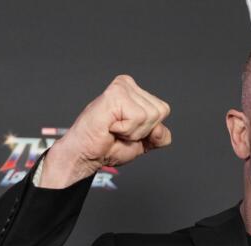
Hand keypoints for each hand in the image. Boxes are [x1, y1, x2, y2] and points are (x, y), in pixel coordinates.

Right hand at [38, 75, 171, 188]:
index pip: (164, 110)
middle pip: (160, 112)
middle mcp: (129, 85)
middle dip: (143, 130)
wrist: (87, 155)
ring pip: (150, 115)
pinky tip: (111, 126)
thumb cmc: (110, 146)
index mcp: (136, 92)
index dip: (150, 129)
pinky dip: (126, 130)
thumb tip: (159, 128)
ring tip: (115, 129)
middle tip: (120, 131)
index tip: (128, 131)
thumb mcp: (145, 142)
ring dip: (133, 131)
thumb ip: (160, 136)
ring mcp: (122, 87)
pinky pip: (139, 117)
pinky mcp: (115, 94)